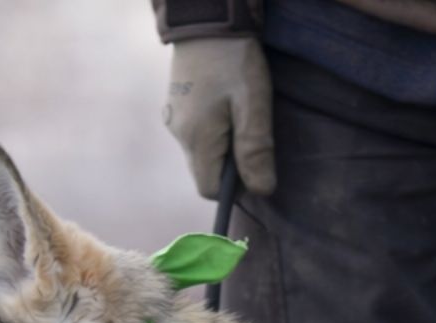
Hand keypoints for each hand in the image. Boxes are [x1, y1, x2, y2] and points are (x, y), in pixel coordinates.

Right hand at [164, 36, 275, 197]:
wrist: (207, 19)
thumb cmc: (234, 61)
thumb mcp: (253, 105)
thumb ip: (255, 150)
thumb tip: (262, 190)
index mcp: (195, 139)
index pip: (209, 189)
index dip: (234, 188)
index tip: (254, 164)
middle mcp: (178, 133)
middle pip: (206, 171)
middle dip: (230, 165)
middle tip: (250, 131)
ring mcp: (174, 118)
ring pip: (202, 151)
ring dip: (224, 145)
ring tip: (240, 112)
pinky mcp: (177, 105)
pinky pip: (198, 132)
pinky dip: (215, 129)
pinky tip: (227, 104)